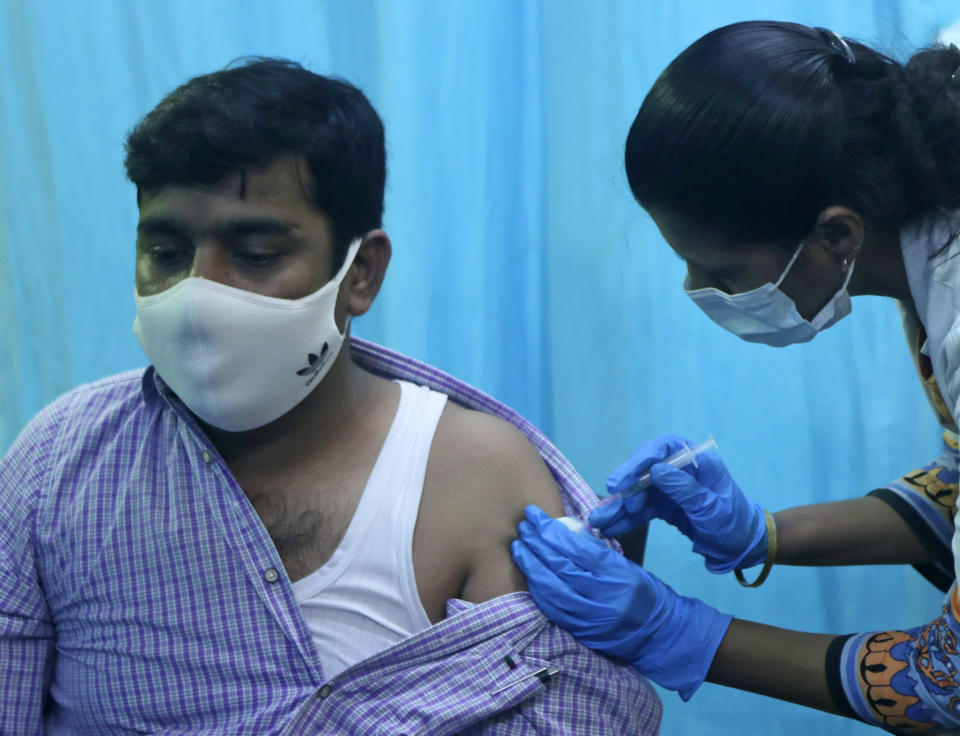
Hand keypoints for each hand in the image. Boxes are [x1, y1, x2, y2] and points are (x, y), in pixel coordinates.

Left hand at [512, 505, 731, 699]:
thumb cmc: (642, 592)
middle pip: (560, 566)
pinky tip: (529, 574)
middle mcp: (602, 596)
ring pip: (551, 588)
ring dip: (531, 566)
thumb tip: (564, 533)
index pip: (576, 549)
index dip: (551, 531)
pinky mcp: (579, 630)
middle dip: (537, 544)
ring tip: (519, 548)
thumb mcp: (625, 566)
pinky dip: (538, 589)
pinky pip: (552, 608)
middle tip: (523, 527)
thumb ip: (596, 552)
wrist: (657, 634)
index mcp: (616, 574)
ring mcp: (589, 616)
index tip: (535, 516)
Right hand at [589, 433, 766, 572]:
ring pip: (638, 491)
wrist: (744, 548)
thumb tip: (656, 470)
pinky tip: (609, 527)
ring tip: (597, 520)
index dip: (641, 460)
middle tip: (610, 496)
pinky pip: (640, 509)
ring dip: (618, 506)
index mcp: (697, 461)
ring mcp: (669, 488)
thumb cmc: (734, 523)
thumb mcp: (712, 508)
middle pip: (645, 468)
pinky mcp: (663, 506)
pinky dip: (625, 518)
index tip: (624, 479)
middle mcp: (680, 470)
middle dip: (625, 484)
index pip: (664, 448)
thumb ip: (685, 489)